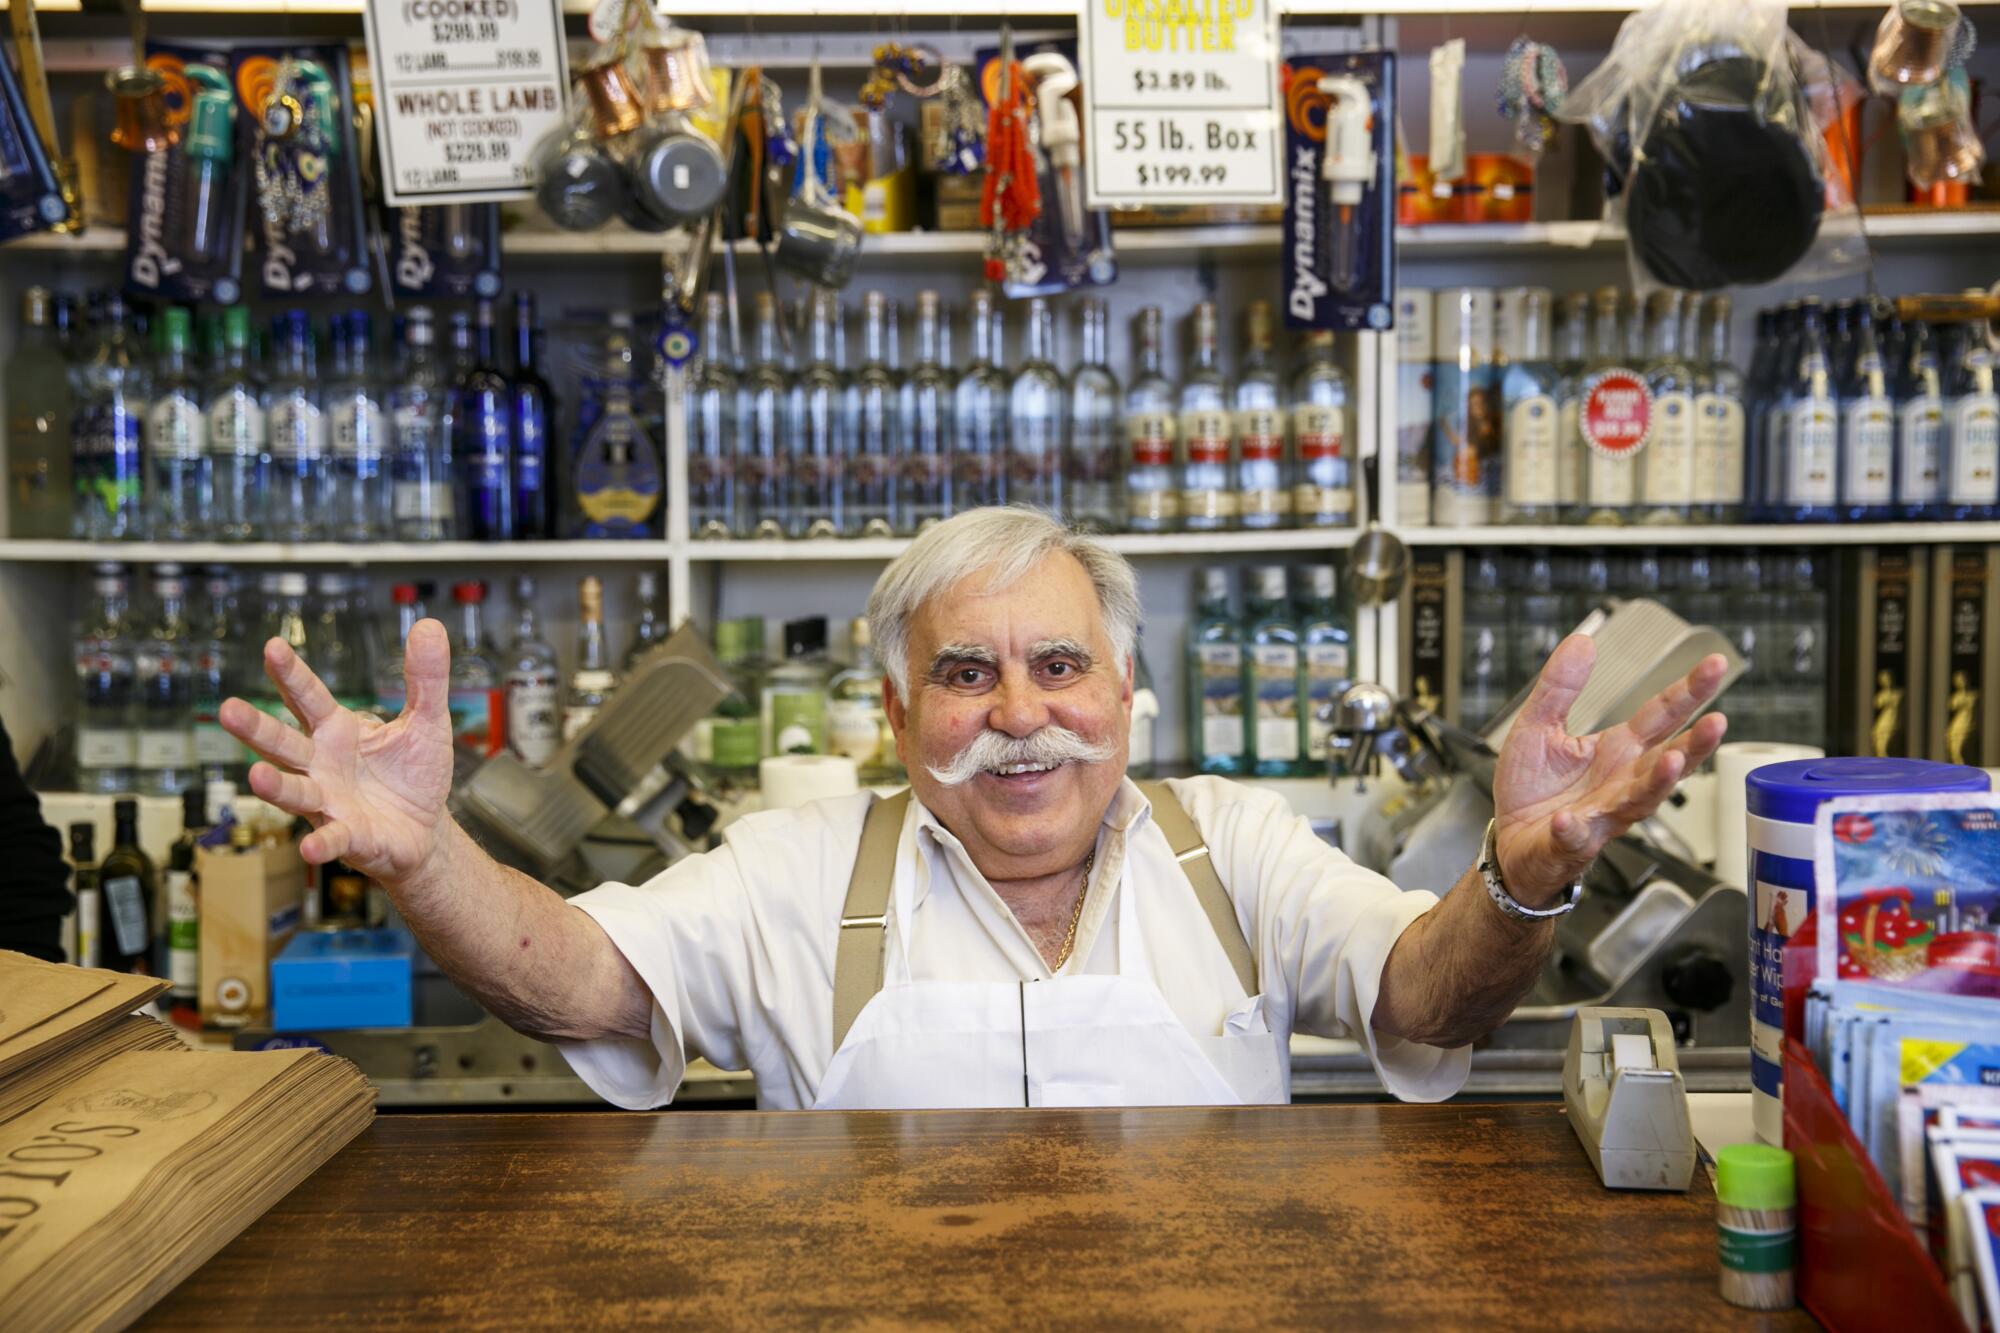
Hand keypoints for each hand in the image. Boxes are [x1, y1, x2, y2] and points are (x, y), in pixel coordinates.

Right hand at [219, 619, 456, 883]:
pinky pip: (331, 838)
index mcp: (337, 731)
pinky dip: (321, 843)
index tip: (273, 647)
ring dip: (274, 786)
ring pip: (294, 791)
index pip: (308, 698)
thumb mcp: (428, 721)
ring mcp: (329, 802)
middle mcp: (321, 765)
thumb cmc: (415, 775)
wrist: (426, 831)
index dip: (290, 675)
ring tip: (254, 775)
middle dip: (256, 728)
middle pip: (282, 744)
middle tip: (228, 709)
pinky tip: (310, 848)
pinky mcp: (348, 836)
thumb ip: (426, 678)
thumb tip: (430, 624)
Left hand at [1491, 635, 1728, 905]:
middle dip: (1695, 743)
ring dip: (1657, 783)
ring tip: (1672, 762)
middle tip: (1718, 722)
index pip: (1662, 715)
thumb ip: (1560, 687)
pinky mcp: (1572, 841)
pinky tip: (1570, 819)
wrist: (1511, 841)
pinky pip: (1576, 835)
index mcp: (1618, 750)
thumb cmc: (1534, 788)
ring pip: (1640, 800)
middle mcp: (1623, 782)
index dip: (1689, 691)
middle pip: (1668, 759)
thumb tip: (1582, 641)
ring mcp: (1603, 814)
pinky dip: (1574, 828)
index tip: (1716, 664)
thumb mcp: (1539, 725)